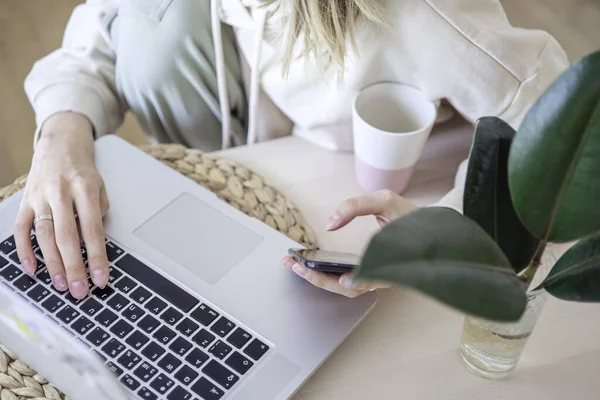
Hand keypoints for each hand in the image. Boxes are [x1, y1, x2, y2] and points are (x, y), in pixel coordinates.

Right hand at [14, 112, 109, 298]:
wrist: (59, 146)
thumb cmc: (83, 172)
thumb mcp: (100, 187)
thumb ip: (99, 213)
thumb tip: (95, 244)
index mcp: (84, 189)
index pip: (93, 230)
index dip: (98, 256)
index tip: (102, 278)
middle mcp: (60, 193)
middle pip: (66, 236)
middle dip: (74, 267)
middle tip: (80, 290)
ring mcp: (39, 197)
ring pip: (43, 235)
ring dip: (52, 263)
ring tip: (61, 285)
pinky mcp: (24, 202)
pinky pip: (21, 229)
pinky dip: (24, 251)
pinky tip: (32, 270)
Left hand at [282, 190, 415, 297]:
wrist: (431, 228)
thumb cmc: (410, 216)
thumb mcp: (385, 201)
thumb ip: (356, 206)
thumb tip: (330, 223)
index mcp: (391, 260)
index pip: (371, 278)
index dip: (357, 281)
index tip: (343, 280)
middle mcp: (383, 275)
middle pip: (349, 288)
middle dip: (318, 278)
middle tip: (293, 265)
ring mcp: (376, 278)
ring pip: (345, 287)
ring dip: (318, 278)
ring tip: (293, 264)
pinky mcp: (370, 275)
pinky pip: (346, 281)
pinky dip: (325, 274)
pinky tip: (308, 264)